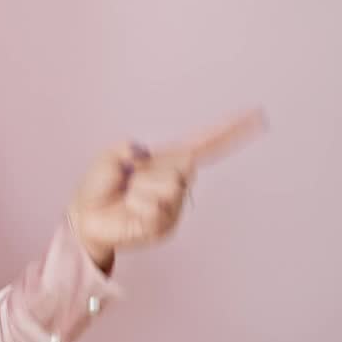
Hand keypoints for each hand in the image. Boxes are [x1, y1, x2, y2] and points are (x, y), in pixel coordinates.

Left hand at [67, 108, 267, 265]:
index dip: (230, 130)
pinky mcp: (167, 226)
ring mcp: (175, 206)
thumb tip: (143, 154)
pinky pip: (155, 209)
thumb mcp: (109, 156)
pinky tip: (129, 211)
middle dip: (151, 170)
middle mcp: (177, 182)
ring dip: (140, 189)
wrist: (85, 217)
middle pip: (185, 166)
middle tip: (129, 179)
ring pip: (169, 188)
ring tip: (128, 196)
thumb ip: (128, 148)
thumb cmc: (98, 186)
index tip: (255, 115)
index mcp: (167, 160)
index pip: (205, 143)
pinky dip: (136, 206)